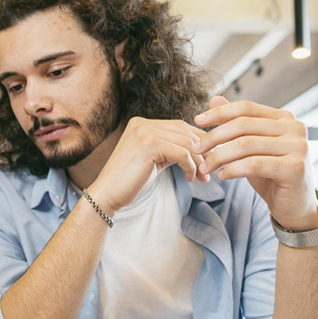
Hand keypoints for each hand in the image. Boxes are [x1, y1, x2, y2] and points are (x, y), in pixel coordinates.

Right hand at [88, 117, 206, 214]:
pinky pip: (181, 153)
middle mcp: (142, 123)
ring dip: (199, 161)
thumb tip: (200, 149)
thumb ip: (171, 149)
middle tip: (209, 170)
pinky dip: (191, 166)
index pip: (180, 126)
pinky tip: (190, 178)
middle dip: (203, 151)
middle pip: (185, 132)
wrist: (107, 194)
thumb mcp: (153, 159)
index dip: (199, 142)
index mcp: (142, 123)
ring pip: (186, 142)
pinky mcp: (148, 145)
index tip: (209, 160)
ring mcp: (144, 132)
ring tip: (202, 177)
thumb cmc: (130, 181)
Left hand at [195, 96, 317, 229]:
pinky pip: (253, 164)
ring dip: (219, 156)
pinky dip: (232, 169)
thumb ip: (236, 124)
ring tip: (205, 167)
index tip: (197, 121)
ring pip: (245, 145)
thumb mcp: (250, 147)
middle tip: (197, 149)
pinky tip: (222, 175)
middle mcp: (295, 128)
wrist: (293, 206)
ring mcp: (298, 146)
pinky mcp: (295, 167)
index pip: (246, 108)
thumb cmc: (270, 175)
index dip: (220, 113)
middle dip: (215, 137)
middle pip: (243, 125)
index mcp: (285, 118)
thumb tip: (214, 99)